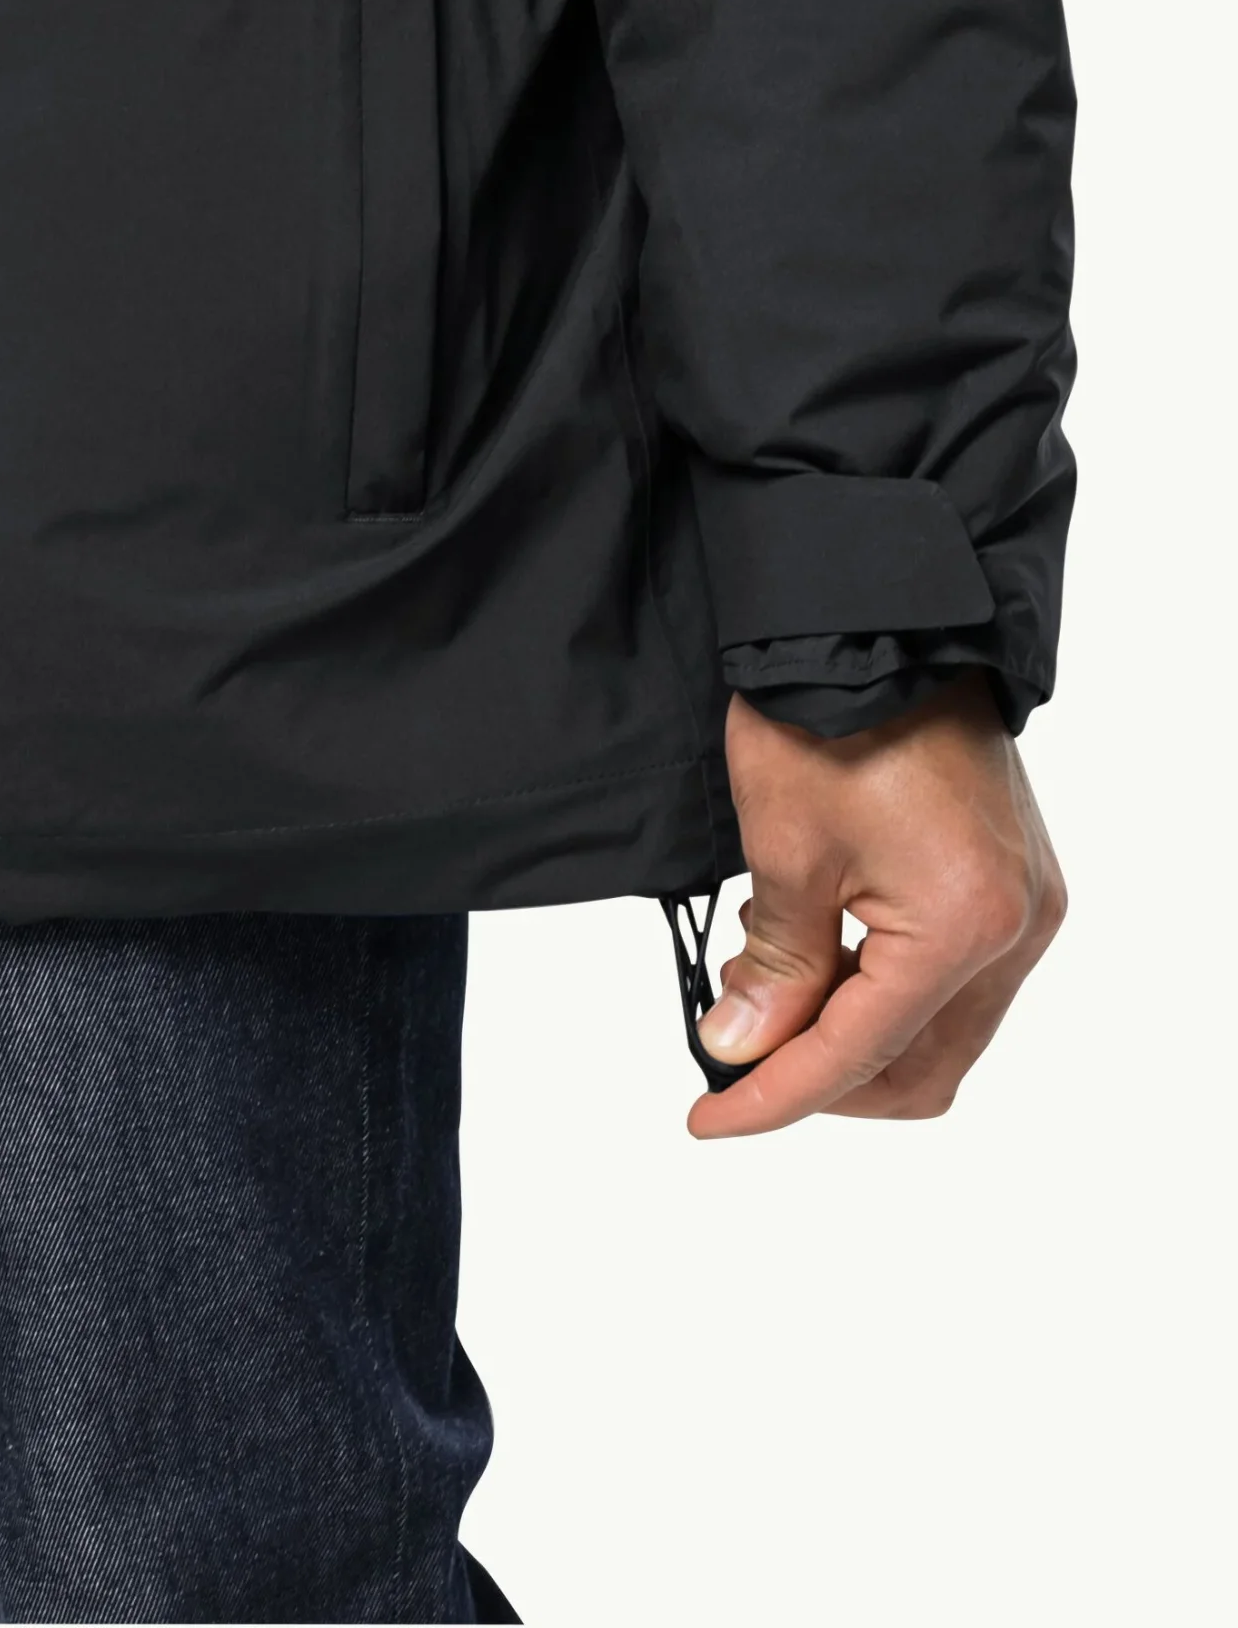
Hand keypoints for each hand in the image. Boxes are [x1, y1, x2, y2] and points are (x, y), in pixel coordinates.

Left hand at [689, 673, 1065, 1137]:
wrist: (883, 621)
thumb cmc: (829, 718)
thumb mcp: (783, 855)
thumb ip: (773, 973)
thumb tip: (740, 1052)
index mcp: (964, 928)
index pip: (860, 1054)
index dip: (774, 1096)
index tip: (709, 1115)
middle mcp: (1017, 928)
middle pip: (920, 1068)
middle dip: (825, 1078)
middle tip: (740, 1056)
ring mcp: (1027, 904)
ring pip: (942, 1031)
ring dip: (855, 1033)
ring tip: (772, 984)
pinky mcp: (1017, 880)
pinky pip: (958, 978)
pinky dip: (885, 987)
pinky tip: (820, 948)